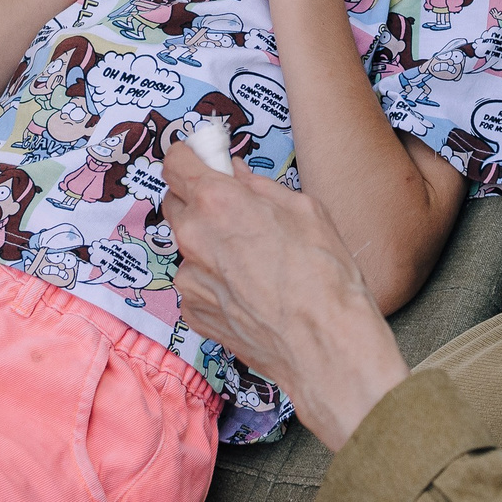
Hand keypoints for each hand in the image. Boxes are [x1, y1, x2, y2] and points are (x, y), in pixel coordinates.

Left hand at [164, 142, 408, 450]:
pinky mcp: (194, 313)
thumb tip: (235, 173)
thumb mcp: (305, 209)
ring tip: (253, 261)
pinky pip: (196, 284)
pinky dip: (214, 281)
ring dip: (209, 245)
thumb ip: (259, 186)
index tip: (201, 157)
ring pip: (188, 247)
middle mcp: (193, 237)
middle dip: (198, 199)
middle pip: (176, 202)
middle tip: (233, 208)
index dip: (189, 156)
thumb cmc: (324, 275)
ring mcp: (190, 280)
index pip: (175, 162)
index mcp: (217, 202)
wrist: (325, 346)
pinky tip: (249, 290)